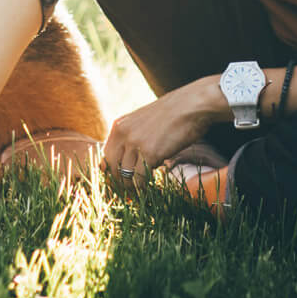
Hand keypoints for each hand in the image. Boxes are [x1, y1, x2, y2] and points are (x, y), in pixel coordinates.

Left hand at [103, 76, 226, 188]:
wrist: (192, 105)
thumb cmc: (173, 114)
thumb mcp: (144, 121)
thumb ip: (133, 136)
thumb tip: (131, 158)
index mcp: (119, 125)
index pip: (105, 155)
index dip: (111, 171)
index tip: (119, 181)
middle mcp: (123, 133)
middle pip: (111, 167)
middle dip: (118, 182)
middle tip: (128, 192)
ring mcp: (135, 143)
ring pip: (124, 175)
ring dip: (131, 187)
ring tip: (138, 192)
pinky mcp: (150, 152)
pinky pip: (139, 178)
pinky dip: (142, 187)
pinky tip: (148, 188)